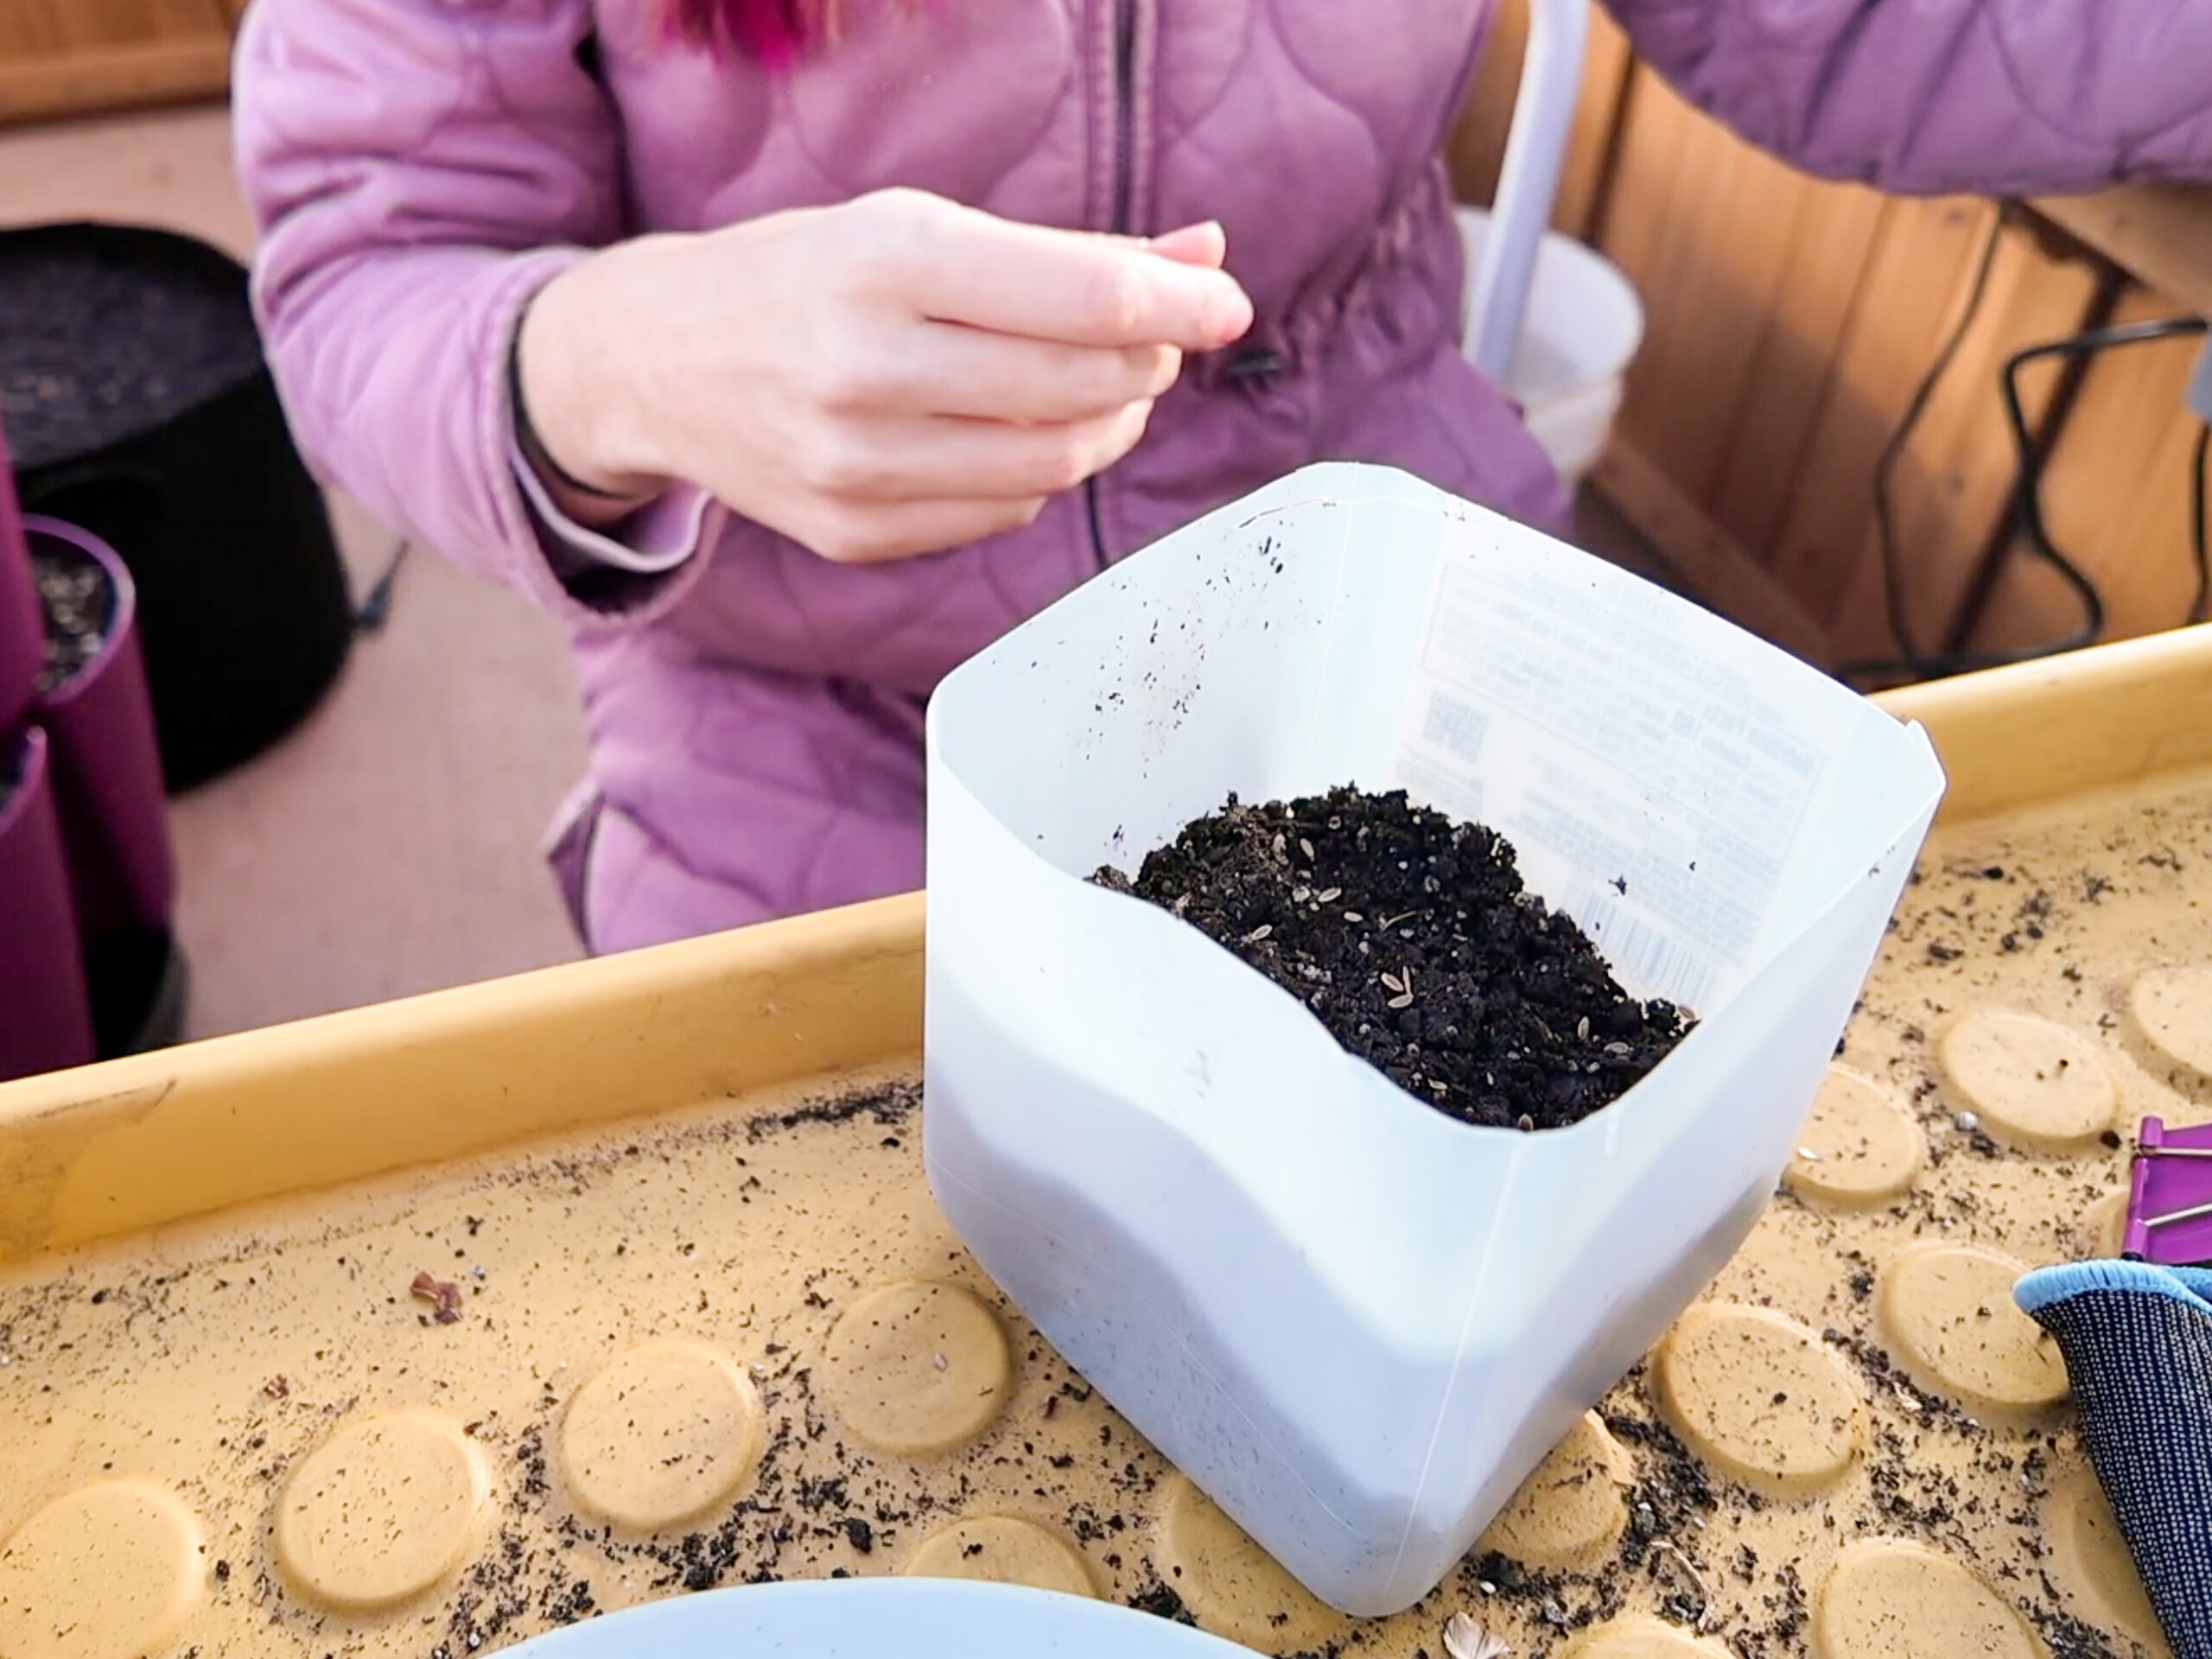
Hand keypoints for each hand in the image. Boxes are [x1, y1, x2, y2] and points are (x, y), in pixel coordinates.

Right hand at [517, 188, 1252, 561]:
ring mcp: (855, 467)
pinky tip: (1018, 433)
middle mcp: (865, 371)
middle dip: (1147, 363)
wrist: (660, 360)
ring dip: (1109, 424)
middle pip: (1081, 388)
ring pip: (1054, 465)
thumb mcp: (921, 227)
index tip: (1222, 304)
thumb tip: (1205, 262)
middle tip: (1155, 342)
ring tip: (1104, 387)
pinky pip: (1003, 513)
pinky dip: (1039, 473)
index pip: (1083, 301)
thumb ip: (1068, 252)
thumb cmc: (807, 278)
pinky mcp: (854, 533)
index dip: (1179, 308)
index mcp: (884, 265)